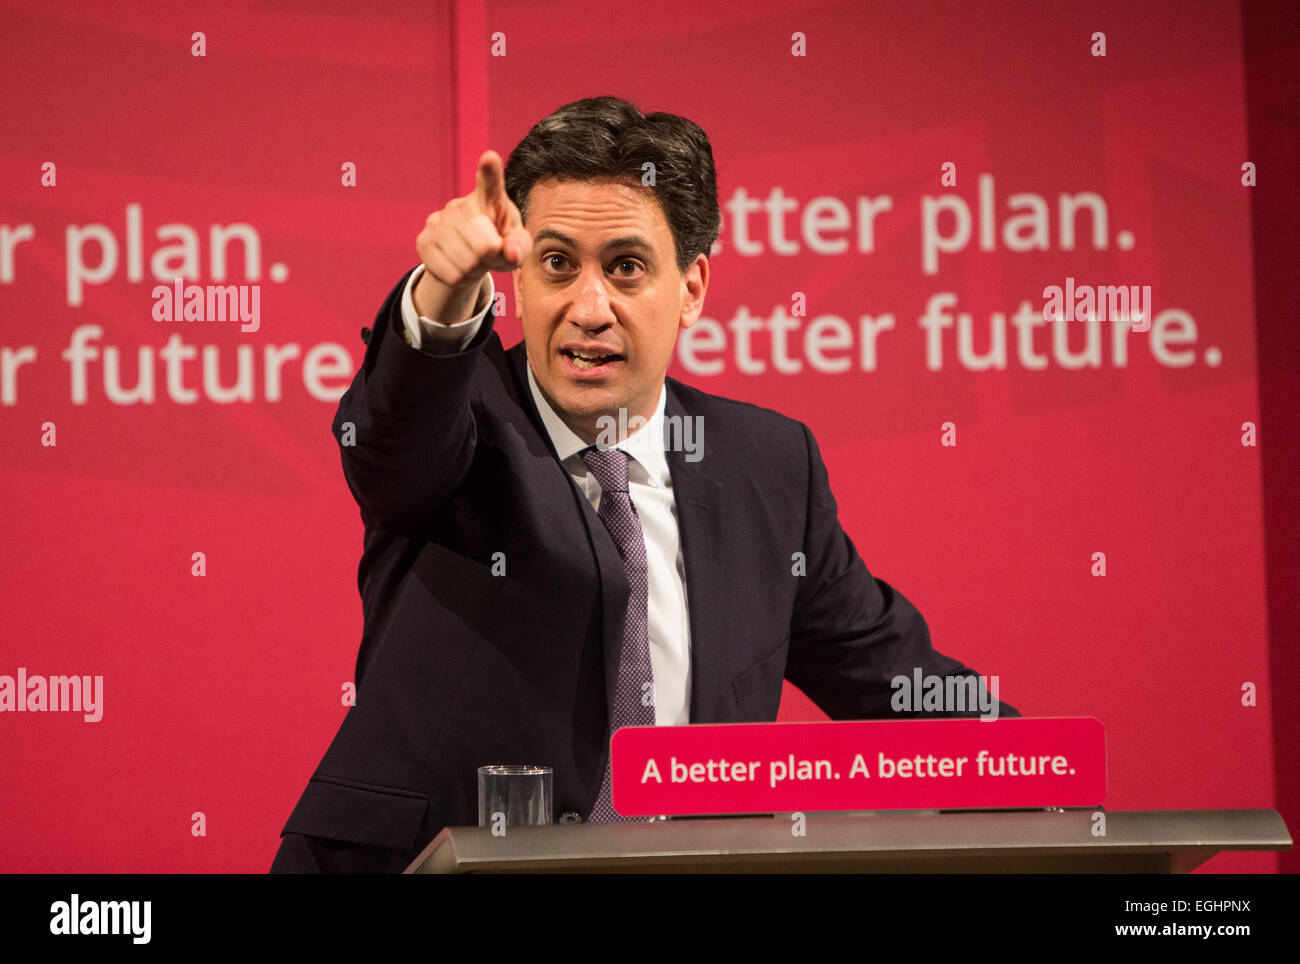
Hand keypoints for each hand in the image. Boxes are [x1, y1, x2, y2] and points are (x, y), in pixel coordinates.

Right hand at [413, 150, 532, 324]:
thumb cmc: (501, 246)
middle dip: (491, 258)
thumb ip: (520, 247)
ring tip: (475, 260)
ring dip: (475, 270)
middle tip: (489, 253)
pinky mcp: (423, 240)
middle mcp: (460, 204)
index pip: (489, 181)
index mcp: (490, 197)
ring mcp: (438, 220)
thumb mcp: (518, 246)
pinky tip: (459, 266)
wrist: (470, 260)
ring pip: (466, 262)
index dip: (489, 170)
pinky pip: (449, 273)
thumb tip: (510, 252)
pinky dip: (459, 278)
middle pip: (485, 245)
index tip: (489, 158)